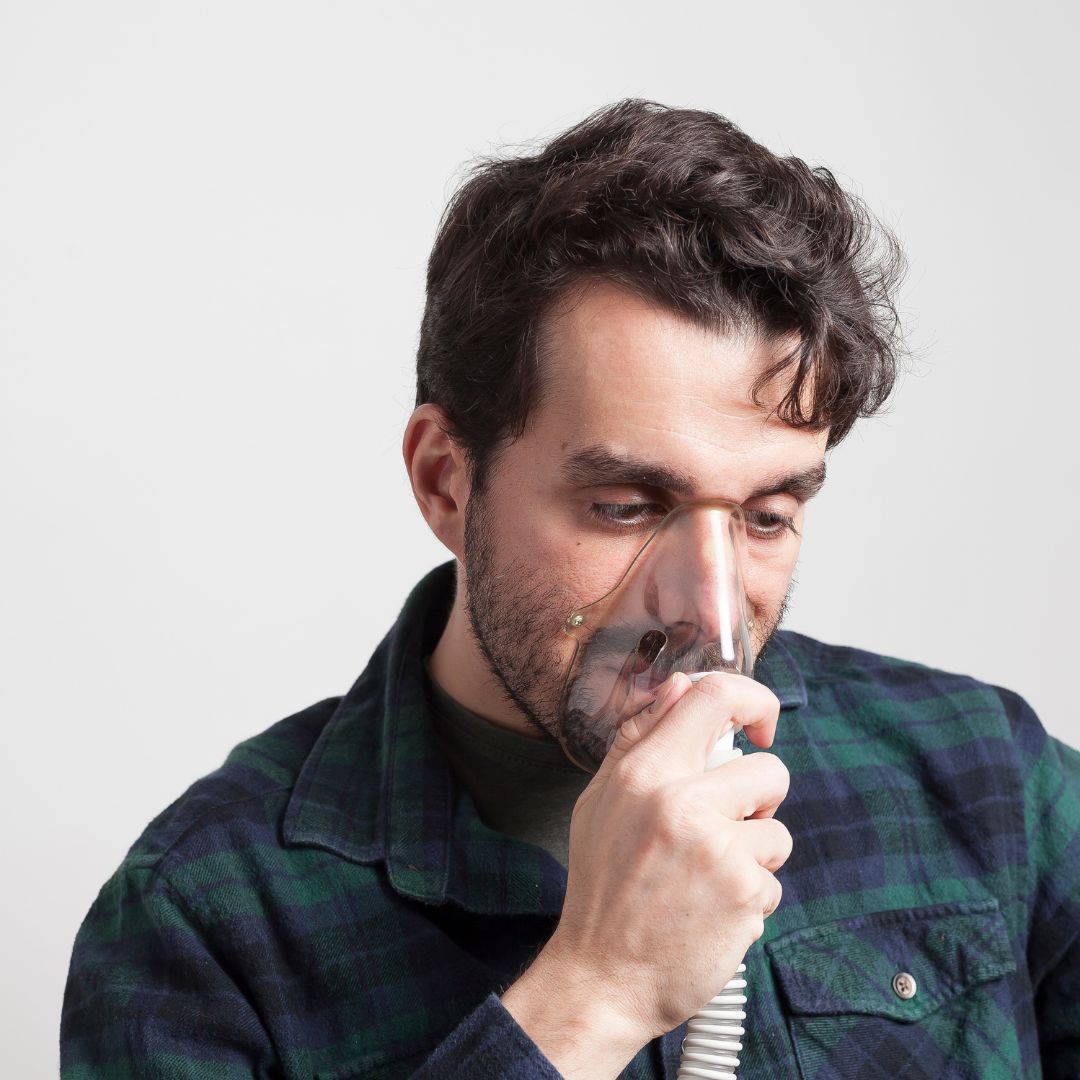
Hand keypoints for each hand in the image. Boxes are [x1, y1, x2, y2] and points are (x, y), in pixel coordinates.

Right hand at [502, 672, 789, 1076]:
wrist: (601, 977)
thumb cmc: (601, 886)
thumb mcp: (601, 800)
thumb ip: (639, 738)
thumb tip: (680, 686)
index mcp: (645, 773)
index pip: (714, 697)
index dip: (754, 700)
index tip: (759, 725)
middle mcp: (681, 803)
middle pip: (769, 769)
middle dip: (759, 798)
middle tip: (727, 826)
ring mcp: (717, 849)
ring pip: (777, 829)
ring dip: (754, 853)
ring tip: (709, 876)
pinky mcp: (744, 894)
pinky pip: (773, 879)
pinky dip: (750, 896)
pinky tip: (712, 910)